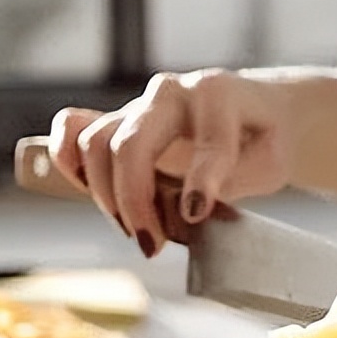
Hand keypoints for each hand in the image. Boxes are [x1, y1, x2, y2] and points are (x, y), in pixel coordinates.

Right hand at [48, 70, 292, 256]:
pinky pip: (73, 128)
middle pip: (130, 144)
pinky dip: (67, 159)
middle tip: (150, 244)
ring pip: (96, 142)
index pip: (205, 140)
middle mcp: (171, 93)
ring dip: (105, 195)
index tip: (196, 215)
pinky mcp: (119, 121)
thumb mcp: (269, 163)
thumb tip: (190, 210)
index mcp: (218, 95)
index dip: (200, 181)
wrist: (258, 115)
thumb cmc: (264, 142)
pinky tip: (86, 190)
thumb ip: (233, 182)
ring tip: (136, 229)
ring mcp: (139, 105)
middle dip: (133, 200)